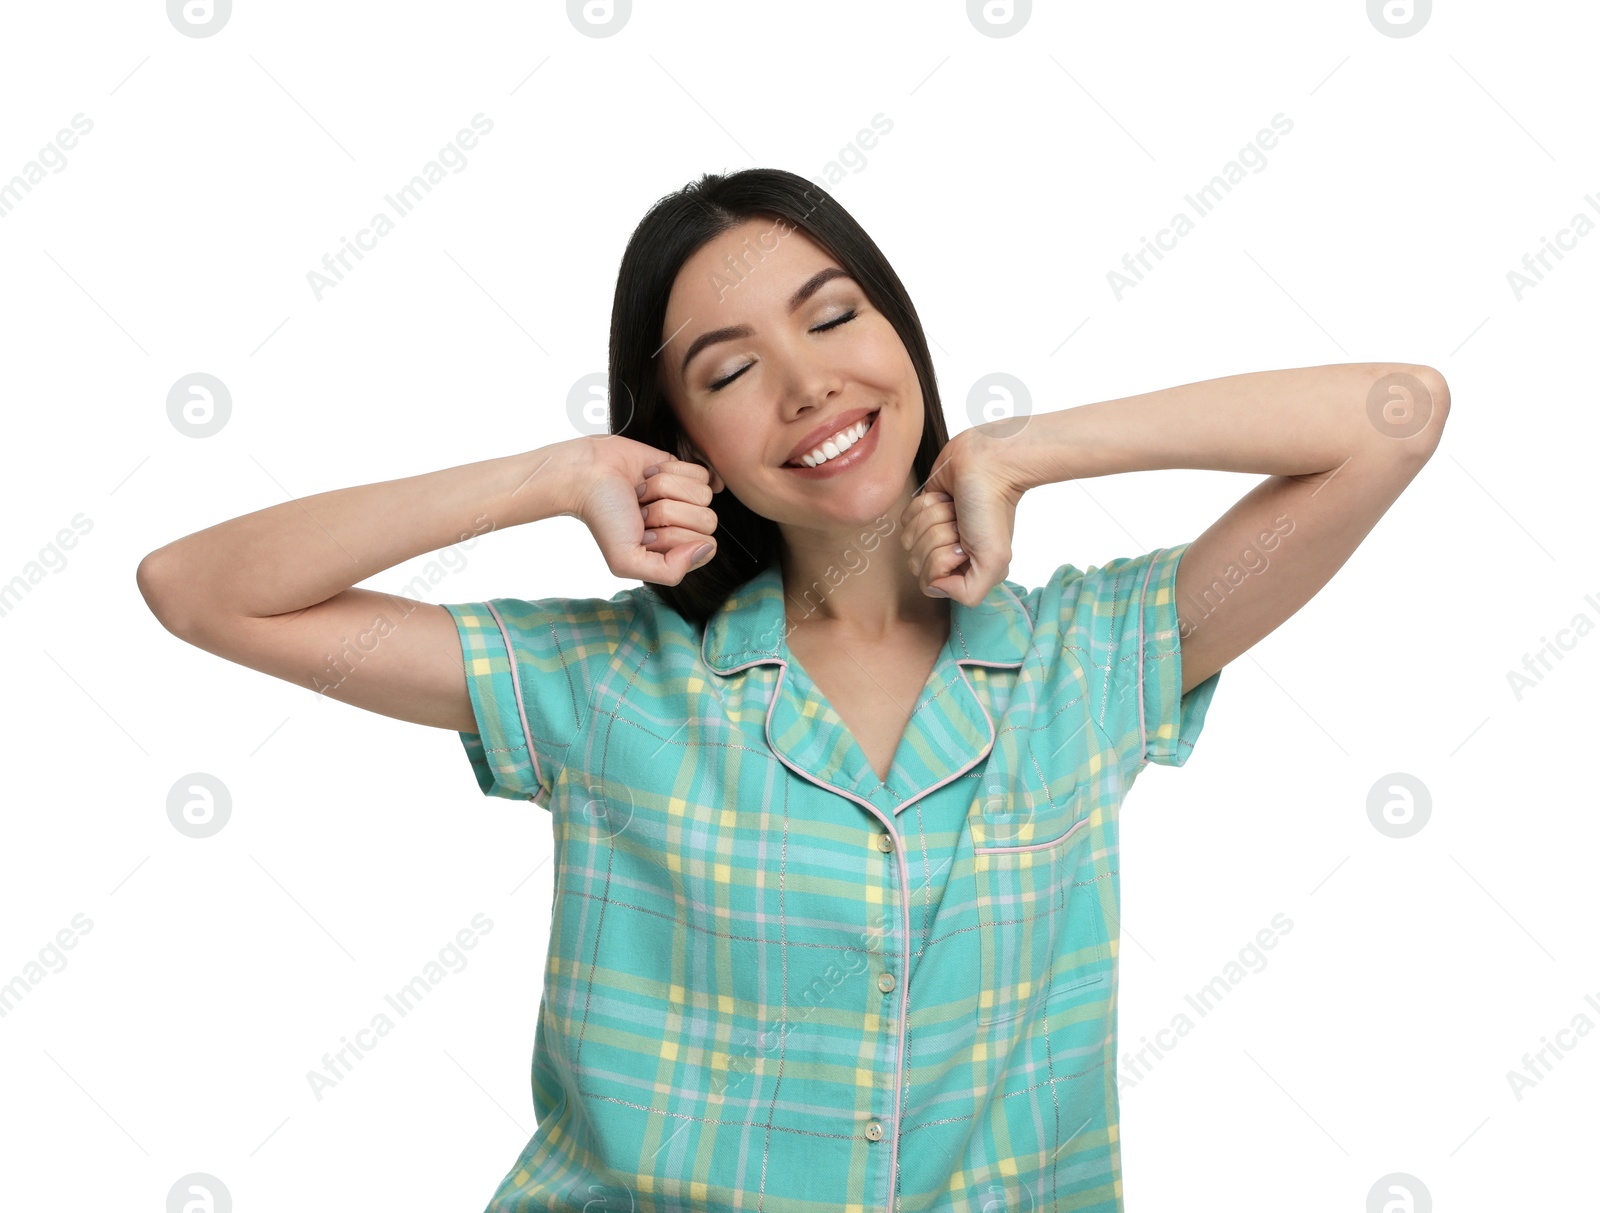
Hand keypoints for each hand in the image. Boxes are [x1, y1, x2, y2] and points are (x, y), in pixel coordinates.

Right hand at [567, 437, 718, 583]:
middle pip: (707, 520)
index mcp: (675, 552)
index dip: (676, 537)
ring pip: (704, 494)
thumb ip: (669, 571)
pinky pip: (702, 473)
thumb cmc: (604, 518)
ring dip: (666, 490)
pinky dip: (672, 471)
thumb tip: (706, 548)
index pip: (706, 546)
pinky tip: (649, 476)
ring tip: (642, 494)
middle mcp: (684, 526)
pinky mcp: (682, 471)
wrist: (587, 474)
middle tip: (641, 512)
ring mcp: (685, 498)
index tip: (645, 533)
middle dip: (668, 513)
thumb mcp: (626, 561)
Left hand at [897, 428, 1027, 606]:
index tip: (963, 544)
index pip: (930, 583)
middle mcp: (948, 557)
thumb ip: (970, 592)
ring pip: (907, 540)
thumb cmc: (991, 508)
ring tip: (954, 509)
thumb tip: (936, 587)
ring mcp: (933, 533)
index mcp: (965, 573)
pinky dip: (923, 506)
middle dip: (937, 537)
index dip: (940, 561)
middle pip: (915, 562)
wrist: (986, 463)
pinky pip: (904, 519)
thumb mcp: (995, 560)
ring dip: (932, 519)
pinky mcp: (922, 512)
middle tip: (960, 523)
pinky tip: (944, 499)